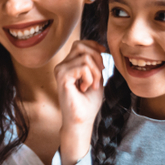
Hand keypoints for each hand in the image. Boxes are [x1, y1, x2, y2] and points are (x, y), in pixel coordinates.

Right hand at [54, 40, 106, 164]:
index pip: (79, 44)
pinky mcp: (62, 77)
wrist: (81, 120)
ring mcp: (60, 71)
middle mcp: (62, 66)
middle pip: (81, 46)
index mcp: (68, 65)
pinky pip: (83, 67)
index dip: (93, 45)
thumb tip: (99, 49)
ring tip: (92, 85)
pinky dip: (90, 78)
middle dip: (97, 58)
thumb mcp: (95, 78)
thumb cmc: (87, 103)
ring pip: (85, 57)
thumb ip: (94, 64)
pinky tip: (85, 88)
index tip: (104, 53)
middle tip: (100, 75)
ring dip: (95, 72)